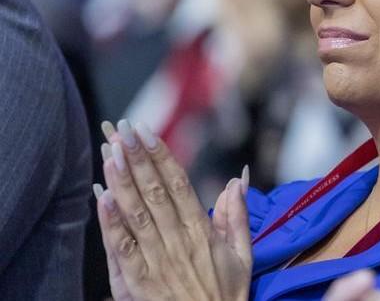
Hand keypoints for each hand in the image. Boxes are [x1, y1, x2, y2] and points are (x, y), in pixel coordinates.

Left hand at [95, 119, 251, 300]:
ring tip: (111, 152)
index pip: (180, 186)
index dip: (162, 157)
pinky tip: (102, 198)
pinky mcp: (136, 284)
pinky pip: (121, 250)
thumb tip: (237, 180)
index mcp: (203, 234)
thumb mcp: (242, 256)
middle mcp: (178, 243)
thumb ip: (237, 217)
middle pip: (155, 194)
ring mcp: (156, 263)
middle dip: (138, 159)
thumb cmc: (225, 296)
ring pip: (137, 216)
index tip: (148, 132)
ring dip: (122, 182)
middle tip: (124, 130)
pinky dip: (110, 223)